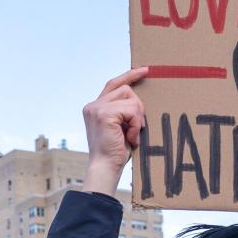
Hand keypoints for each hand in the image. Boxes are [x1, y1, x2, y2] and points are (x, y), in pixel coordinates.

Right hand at [82, 67, 149, 194]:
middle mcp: (93, 105)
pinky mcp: (104, 114)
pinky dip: (135, 124)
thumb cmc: (115, 152)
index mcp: (94, 108)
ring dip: (137, 117)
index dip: (129, 76)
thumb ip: (122, 111)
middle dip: (137, 107)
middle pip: (126, 89)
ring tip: (131, 134)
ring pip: (130, 98)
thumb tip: (138, 99)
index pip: (113, 84)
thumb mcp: (119, 127)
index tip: (145, 70)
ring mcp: (97, 108)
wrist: (105, 167)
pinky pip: (131, 109)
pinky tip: (130, 137)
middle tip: (137, 127)